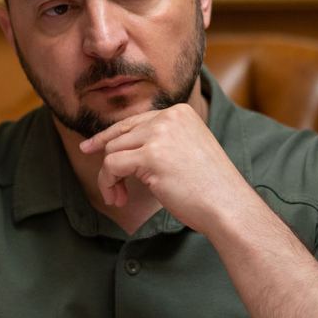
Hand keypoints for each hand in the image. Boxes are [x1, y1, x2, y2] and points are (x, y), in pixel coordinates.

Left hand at [78, 104, 254, 233]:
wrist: (228, 205)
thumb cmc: (209, 188)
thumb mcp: (186, 150)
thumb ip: (160, 141)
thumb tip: (119, 147)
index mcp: (180, 112)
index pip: (133, 121)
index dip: (108, 136)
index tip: (89, 147)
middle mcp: (168, 117)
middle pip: (120, 136)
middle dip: (109, 164)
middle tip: (109, 189)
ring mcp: (159, 134)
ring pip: (112, 151)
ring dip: (110, 178)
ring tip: (120, 198)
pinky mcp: (150, 155)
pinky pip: (111, 166)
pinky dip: (109, 184)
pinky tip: (119, 199)